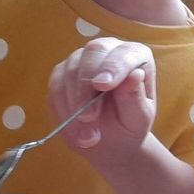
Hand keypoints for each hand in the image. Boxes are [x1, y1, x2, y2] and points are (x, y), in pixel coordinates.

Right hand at [48, 38, 156, 157]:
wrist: (110, 142)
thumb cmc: (130, 125)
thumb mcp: (137, 119)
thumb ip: (135, 98)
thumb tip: (135, 75)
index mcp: (135, 56)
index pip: (124, 53)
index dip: (113, 67)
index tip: (104, 85)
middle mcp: (108, 51)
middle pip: (92, 53)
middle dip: (87, 87)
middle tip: (89, 117)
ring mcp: (82, 60)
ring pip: (70, 71)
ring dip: (75, 106)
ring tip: (88, 137)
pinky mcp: (61, 74)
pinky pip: (56, 87)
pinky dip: (63, 111)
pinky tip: (76, 131)